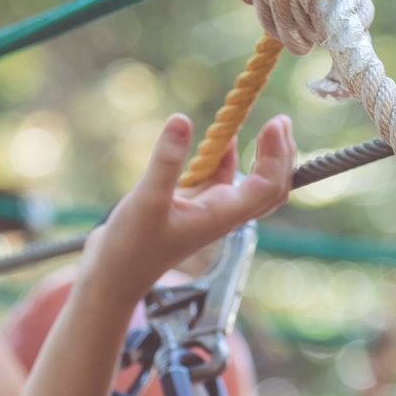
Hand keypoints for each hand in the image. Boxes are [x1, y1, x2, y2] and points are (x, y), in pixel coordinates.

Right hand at [86, 113, 292, 299]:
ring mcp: (210, 210)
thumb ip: (166, 161)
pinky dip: (228, 158)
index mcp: (222, 215)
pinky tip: (224, 138)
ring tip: (267, 125)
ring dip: (260, 156)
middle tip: (281, 121)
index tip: (273, 123)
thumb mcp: (147, 199)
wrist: (114, 275)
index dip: (276, 156)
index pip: (267, 186)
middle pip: (270, 186)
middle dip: (281, 155)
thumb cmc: (131, 247)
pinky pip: (221, 180)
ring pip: (249, 183)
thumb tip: (182, 120)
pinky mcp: (192, 206)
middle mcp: (223, 213)